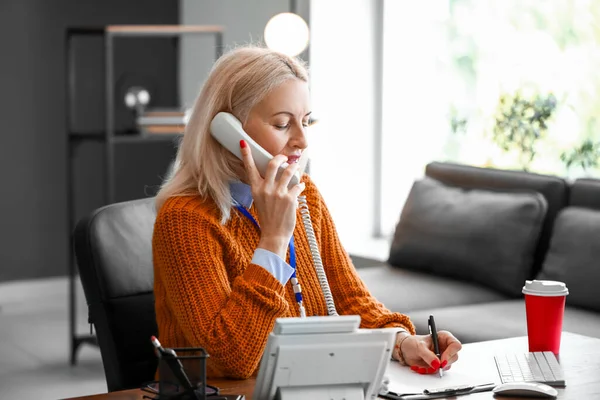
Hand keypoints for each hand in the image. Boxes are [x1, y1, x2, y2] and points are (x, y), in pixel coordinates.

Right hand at [239, 140, 305, 257]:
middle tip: (285, 157)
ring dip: (294, 168)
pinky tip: (301, 186)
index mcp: (256, 189)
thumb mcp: (260, 200)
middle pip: (272, 164)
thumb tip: (276, 174)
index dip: (246, 154)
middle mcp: (266, 189)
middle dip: (281, 157)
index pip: (249, 168)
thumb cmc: (268, 218)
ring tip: (296, 168)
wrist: (274, 234)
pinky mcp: (289, 199)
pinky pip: (298, 185)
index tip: (243, 142)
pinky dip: (301, 184)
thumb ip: (265, 187)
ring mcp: (278, 194)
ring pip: (288, 172)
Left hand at [399, 331, 461, 373]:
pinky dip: (430, 371)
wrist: (405, 350)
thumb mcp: (419, 347)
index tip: (442, 360)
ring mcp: (443, 357)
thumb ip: (428, 355)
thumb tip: (437, 364)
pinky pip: (439, 371)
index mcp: (444, 338)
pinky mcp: (438, 365)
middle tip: (434, 366)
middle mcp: (445, 347)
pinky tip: (422, 368)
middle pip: (454, 357)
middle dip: (443, 363)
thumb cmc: (413, 343)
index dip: (450, 353)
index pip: (455, 345)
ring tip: (423, 366)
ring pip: (447, 366)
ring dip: (435, 368)